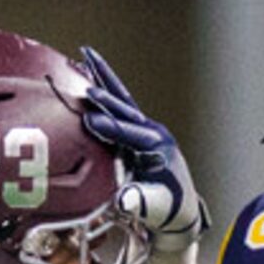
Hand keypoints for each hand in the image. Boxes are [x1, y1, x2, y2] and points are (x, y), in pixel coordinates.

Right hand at [76, 46, 206, 255]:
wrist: (178, 208)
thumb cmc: (165, 210)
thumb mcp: (153, 209)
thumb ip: (139, 202)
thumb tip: (123, 200)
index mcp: (157, 148)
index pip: (130, 135)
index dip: (111, 128)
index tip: (90, 122)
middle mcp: (153, 133)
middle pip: (125, 109)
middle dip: (105, 98)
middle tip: (85, 89)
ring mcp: (146, 128)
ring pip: (122, 98)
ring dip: (104, 77)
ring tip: (87, 53)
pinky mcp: (137, 130)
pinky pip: (119, 104)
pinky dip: (105, 87)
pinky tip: (90, 73)